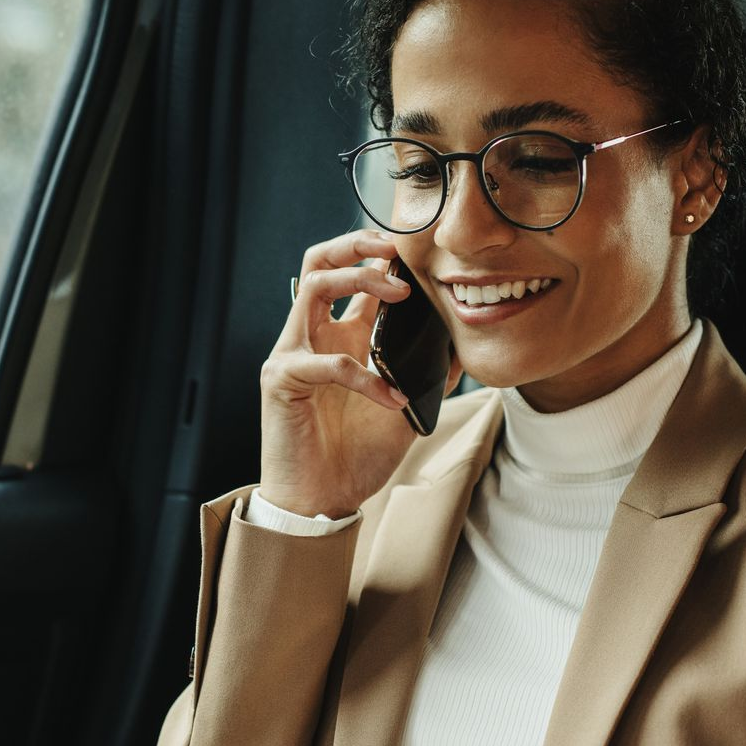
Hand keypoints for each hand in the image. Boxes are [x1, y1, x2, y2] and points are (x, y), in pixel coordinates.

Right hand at [260, 230, 458, 518]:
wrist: (322, 501)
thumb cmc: (356, 456)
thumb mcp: (407, 410)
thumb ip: (429, 376)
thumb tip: (463, 348)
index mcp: (343, 337)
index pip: (354, 275)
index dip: (381, 255)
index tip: (420, 252)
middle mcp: (315, 336)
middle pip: (321, 260)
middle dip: (359, 244)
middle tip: (398, 249)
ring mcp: (294, 353)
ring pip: (315, 285)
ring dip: (360, 281)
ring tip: (401, 295)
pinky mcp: (282, 380)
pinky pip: (327, 362)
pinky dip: (366, 377)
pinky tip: (392, 398)